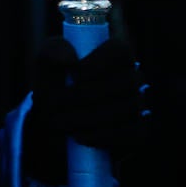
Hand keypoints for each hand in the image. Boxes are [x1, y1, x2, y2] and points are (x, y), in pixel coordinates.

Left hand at [30, 36, 152, 158]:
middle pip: (125, 82)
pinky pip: (131, 134)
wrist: (52, 121)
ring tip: (60, 121)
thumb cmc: (53, 84)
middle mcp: (133, 76)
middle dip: (84, 95)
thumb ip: (53, 51)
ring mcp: (139, 104)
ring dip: (87, 117)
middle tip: (55, 103)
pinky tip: (79, 136)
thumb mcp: (46, 63)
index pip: (120, 50)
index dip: (98, 63)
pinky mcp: (138, 131)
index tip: (73, 74)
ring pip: (127, 109)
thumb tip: (69, 59)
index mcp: (113, 52)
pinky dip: (102, 136)